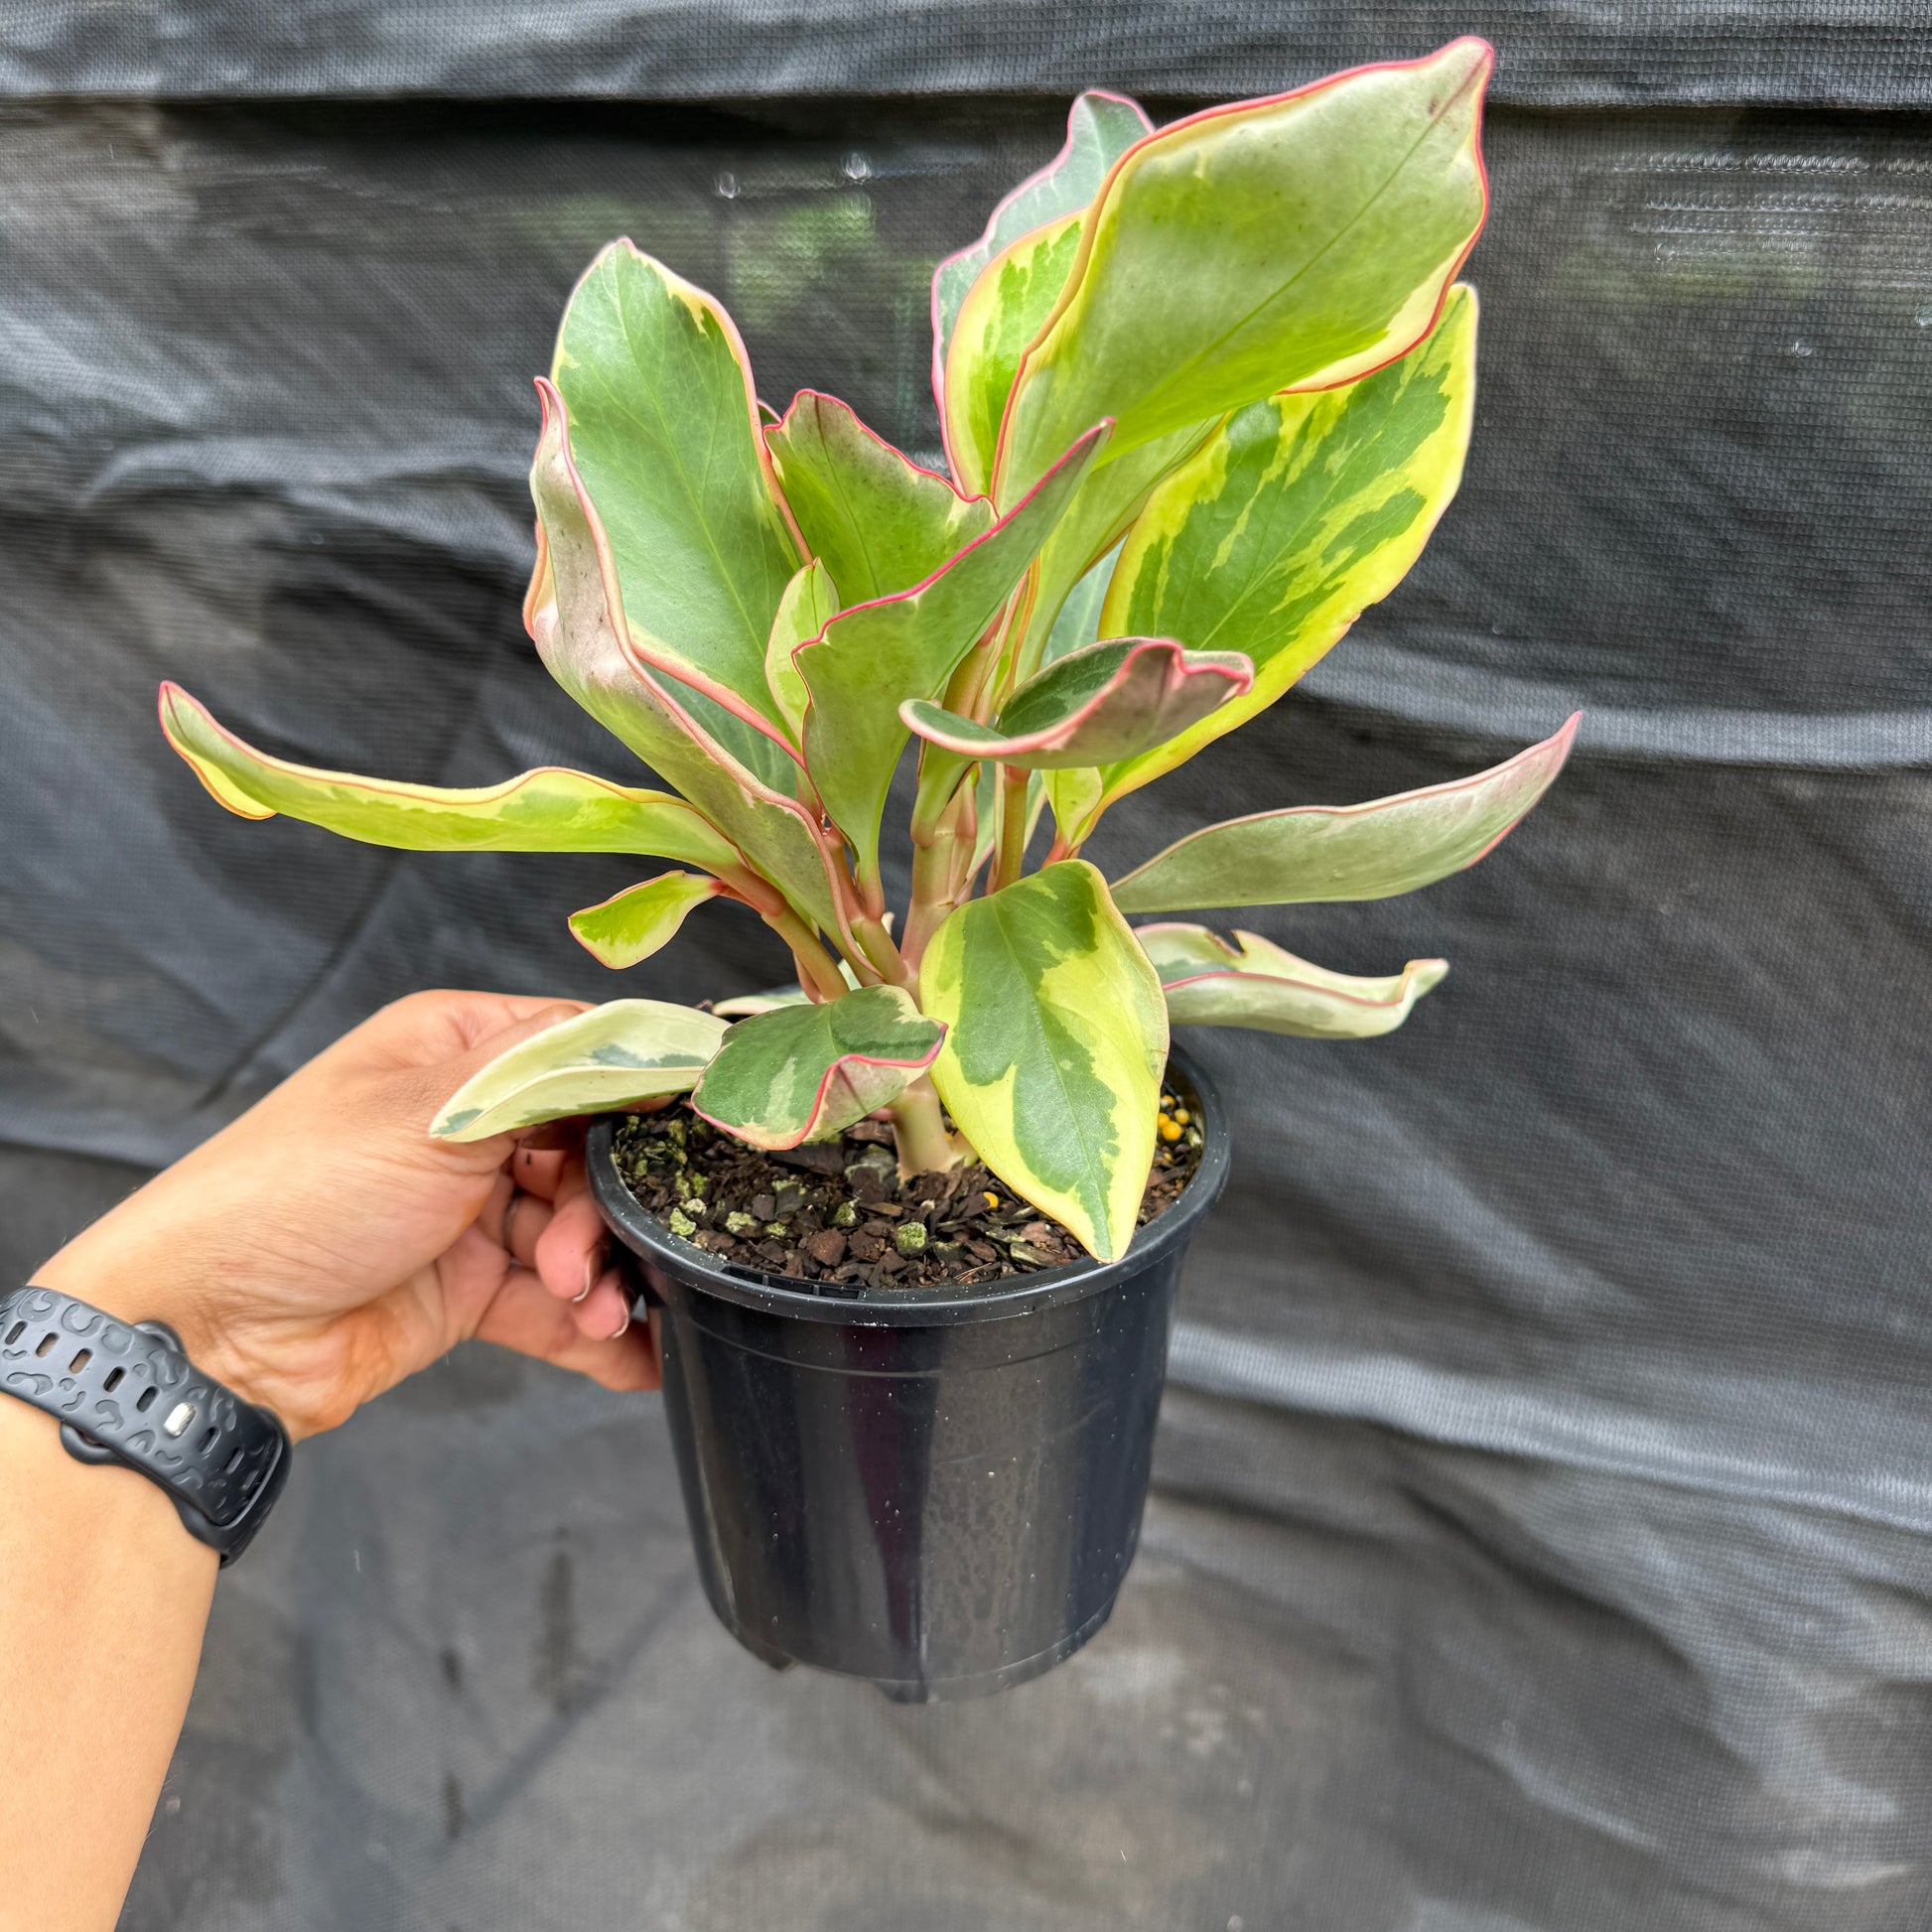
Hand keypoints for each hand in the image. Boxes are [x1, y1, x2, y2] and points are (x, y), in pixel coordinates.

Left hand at [34, 990, 656, 1439]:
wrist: (210, 1335)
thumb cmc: (296, 1193)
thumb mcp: (435, 1111)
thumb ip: (561, 1074)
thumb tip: (674, 1036)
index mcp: (458, 1050)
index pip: (586, 1052)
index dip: (641, 1094)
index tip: (688, 1140)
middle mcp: (471, 1123)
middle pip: (596, 1152)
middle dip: (611, 1209)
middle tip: (588, 1258)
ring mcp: (472, 1211)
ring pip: (585, 1234)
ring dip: (605, 1276)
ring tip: (591, 1313)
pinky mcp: (469, 1290)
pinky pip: (557, 1306)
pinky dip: (596, 1333)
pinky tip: (633, 1357)